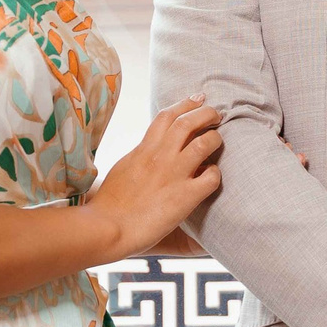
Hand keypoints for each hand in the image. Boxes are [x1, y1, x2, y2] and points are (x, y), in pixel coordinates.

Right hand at [88, 97, 222, 259]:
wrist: (107, 228)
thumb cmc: (108, 204)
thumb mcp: (122, 169)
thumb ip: (138, 157)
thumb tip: (145, 152)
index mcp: (143, 149)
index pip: (166, 116)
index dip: (185, 104)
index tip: (198, 99)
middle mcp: (160, 156)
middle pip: (188, 122)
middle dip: (206, 113)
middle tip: (216, 115)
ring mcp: (174, 174)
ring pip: (205, 142)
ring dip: (215, 139)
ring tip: (218, 141)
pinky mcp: (186, 196)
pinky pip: (212, 177)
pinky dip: (216, 174)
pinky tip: (212, 178)